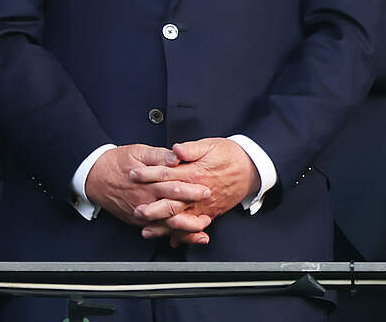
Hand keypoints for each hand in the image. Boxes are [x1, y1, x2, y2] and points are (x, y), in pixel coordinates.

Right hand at [83, 144, 209, 227]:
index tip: (206, 190)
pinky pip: (156, 229)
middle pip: (171, 209)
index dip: (190, 189)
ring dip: (183, 230)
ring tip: (201, 232)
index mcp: (148, 182)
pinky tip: (183, 238)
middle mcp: (144, 200)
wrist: (94, 175)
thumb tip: (177, 157)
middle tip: (208, 215)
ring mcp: (140, 213)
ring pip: (164, 225)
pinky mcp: (137, 220)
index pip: (173, 187)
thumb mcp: (139, 152)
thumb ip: (160, 156)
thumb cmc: (117, 162)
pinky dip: (170, 235)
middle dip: (191, 214)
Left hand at [132, 138, 261, 245]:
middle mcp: (198, 193)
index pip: (166, 174)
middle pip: (171, 203)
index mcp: (196, 173)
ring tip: (146, 231)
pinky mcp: (211, 213)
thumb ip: (191, 148)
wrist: (252, 169)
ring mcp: (204, 206)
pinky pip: (194, 227)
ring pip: (181, 219)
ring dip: (163, 226)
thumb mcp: (211, 145)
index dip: (148, 174)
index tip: (133, 174)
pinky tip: (171, 240)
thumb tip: (175, 149)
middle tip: (136, 211)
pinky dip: (183, 235)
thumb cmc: (231, 155)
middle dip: (152, 208)